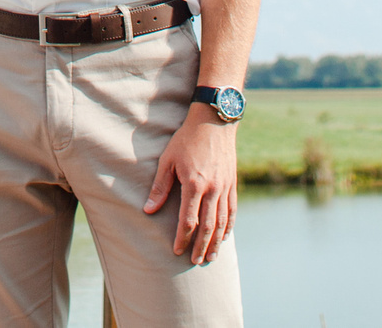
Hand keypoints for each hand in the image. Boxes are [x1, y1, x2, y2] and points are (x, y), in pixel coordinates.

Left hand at [144, 104, 237, 264]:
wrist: (214, 122)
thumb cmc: (186, 139)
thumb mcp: (168, 159)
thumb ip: (160, 186)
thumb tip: (149, 209)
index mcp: (194, 184)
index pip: (188, 220)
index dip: (182, 237)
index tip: (176, 250)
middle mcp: (212, 189)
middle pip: (207, 226)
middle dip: (200, 246)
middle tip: (194, 261)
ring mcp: (225, 187)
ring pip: (222, 221)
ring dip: (215, 242)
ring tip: (210, 257)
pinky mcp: (232, 183)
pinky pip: (232, 210)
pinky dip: (228, 226)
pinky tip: (224, 237)